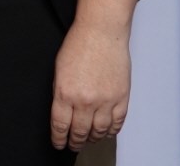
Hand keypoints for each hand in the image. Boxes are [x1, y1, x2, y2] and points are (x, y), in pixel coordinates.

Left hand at [50, 24, 130, 150]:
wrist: (101, 33)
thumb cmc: (78, 45)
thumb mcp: (58, 70)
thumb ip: (60, 93)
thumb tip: (63, 112)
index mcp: (65, 93)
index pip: (60, 125)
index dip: (59, 138)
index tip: (59, 143)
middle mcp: (85, 100)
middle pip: (80, 131)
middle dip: (75, 142)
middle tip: (73, 145)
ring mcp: (105, 101)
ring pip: (99, 131)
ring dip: (93, 138)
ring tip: (89, 140)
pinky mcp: (121, 99)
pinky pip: (117, 123)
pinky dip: (111, 131)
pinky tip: (106, 132)